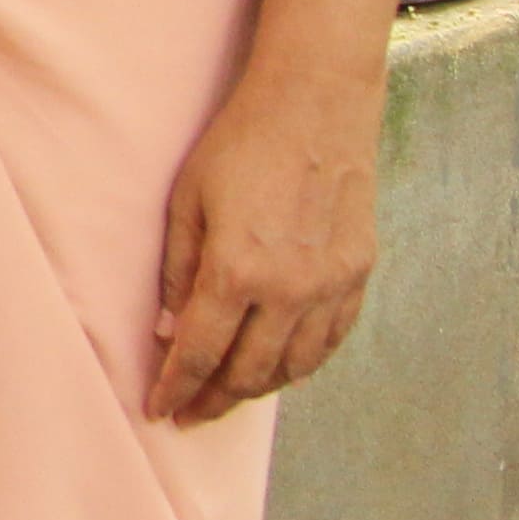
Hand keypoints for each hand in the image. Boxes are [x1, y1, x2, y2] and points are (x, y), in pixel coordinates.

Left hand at [152, 64, 378, 422]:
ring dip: (258, 388)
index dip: (177, 388)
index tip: (159, 410)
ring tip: (229, 396)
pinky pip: (331, 340)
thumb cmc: (240, 144)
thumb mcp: (187, 201)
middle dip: (214, 400)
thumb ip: (179, 271)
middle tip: (190, 414)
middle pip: (248, 371)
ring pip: (294, 365)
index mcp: (236, 270)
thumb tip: (170, 331)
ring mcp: (331, 285)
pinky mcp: (359, 274)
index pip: (200, 354)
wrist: (316, 104)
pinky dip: (303, 362)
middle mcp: (289, 289)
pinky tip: (282, 367)